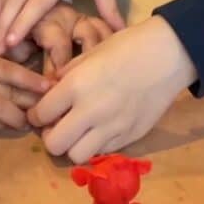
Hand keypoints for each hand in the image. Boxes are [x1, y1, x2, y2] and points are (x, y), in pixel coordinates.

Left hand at [28, 16, 196, 163]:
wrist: (168, 55)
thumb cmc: (126, 46)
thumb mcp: (89, 53)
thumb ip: (66, 75)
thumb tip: (49, 91)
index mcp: (76, 86)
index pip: (40, 115)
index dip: (35, 115)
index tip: (40, 112)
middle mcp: (91, 112)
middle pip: (54, 145)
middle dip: (50, 137)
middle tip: (56, 126)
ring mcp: (112, 128)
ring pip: (77, 156)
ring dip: (73, 146)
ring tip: (78, 131)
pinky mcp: (130, 137)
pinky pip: (102, 152)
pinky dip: (96, 144)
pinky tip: (100, 128)